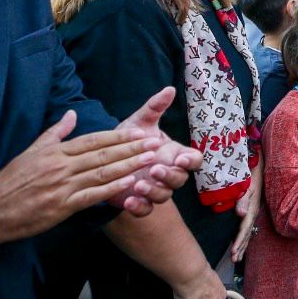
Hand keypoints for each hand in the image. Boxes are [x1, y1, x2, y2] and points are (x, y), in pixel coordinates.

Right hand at [0, 112, 160, 243]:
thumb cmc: (11, 181)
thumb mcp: (31, 151)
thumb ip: (55, 133)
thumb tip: (70, 113)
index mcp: (55, 152)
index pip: (93, 140)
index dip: (118, 136)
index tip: (139, 133)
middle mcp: (61, 166)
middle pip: (103, 154)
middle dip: (131, 148)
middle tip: (154, 143)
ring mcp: (63, 186)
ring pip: (102, 173)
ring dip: (128, 165)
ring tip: (149, 159)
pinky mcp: (62, 206)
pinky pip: (91, 196)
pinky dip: (111, 189)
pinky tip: (129, 183)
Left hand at [111, 87, 203, 214]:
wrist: (104, 158)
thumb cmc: (127, 139)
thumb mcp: (140, 122)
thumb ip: (154, 108)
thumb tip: (169, 89)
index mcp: (173, 154)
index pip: (193, 160)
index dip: (190, 161)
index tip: (180, 158)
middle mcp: (168, 172)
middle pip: (180, 179)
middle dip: (169, 176)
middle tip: (154, 170)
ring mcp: (154, 189)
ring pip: (163, 196)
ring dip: (153, 191)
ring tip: (138, 185)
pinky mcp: (139, 201)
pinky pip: (146, 209)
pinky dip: (139, 207)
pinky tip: (128, 200)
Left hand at [229, 167, 262, 262]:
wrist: (259, 168)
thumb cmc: (251, 176)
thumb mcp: (247, 186)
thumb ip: (243, 200)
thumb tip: (241, 215)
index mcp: (251, 210)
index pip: (244, 229)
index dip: (239, 242)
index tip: (233, 253)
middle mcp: (252, 213)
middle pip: (247, 234)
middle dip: (241, 248)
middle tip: (234, 260)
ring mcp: (252, 212)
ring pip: (248, 232)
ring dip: (242, 245)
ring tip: (237, 258)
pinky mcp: (251, 210)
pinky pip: (247, 227)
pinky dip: (243, 237)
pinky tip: (240, 243)